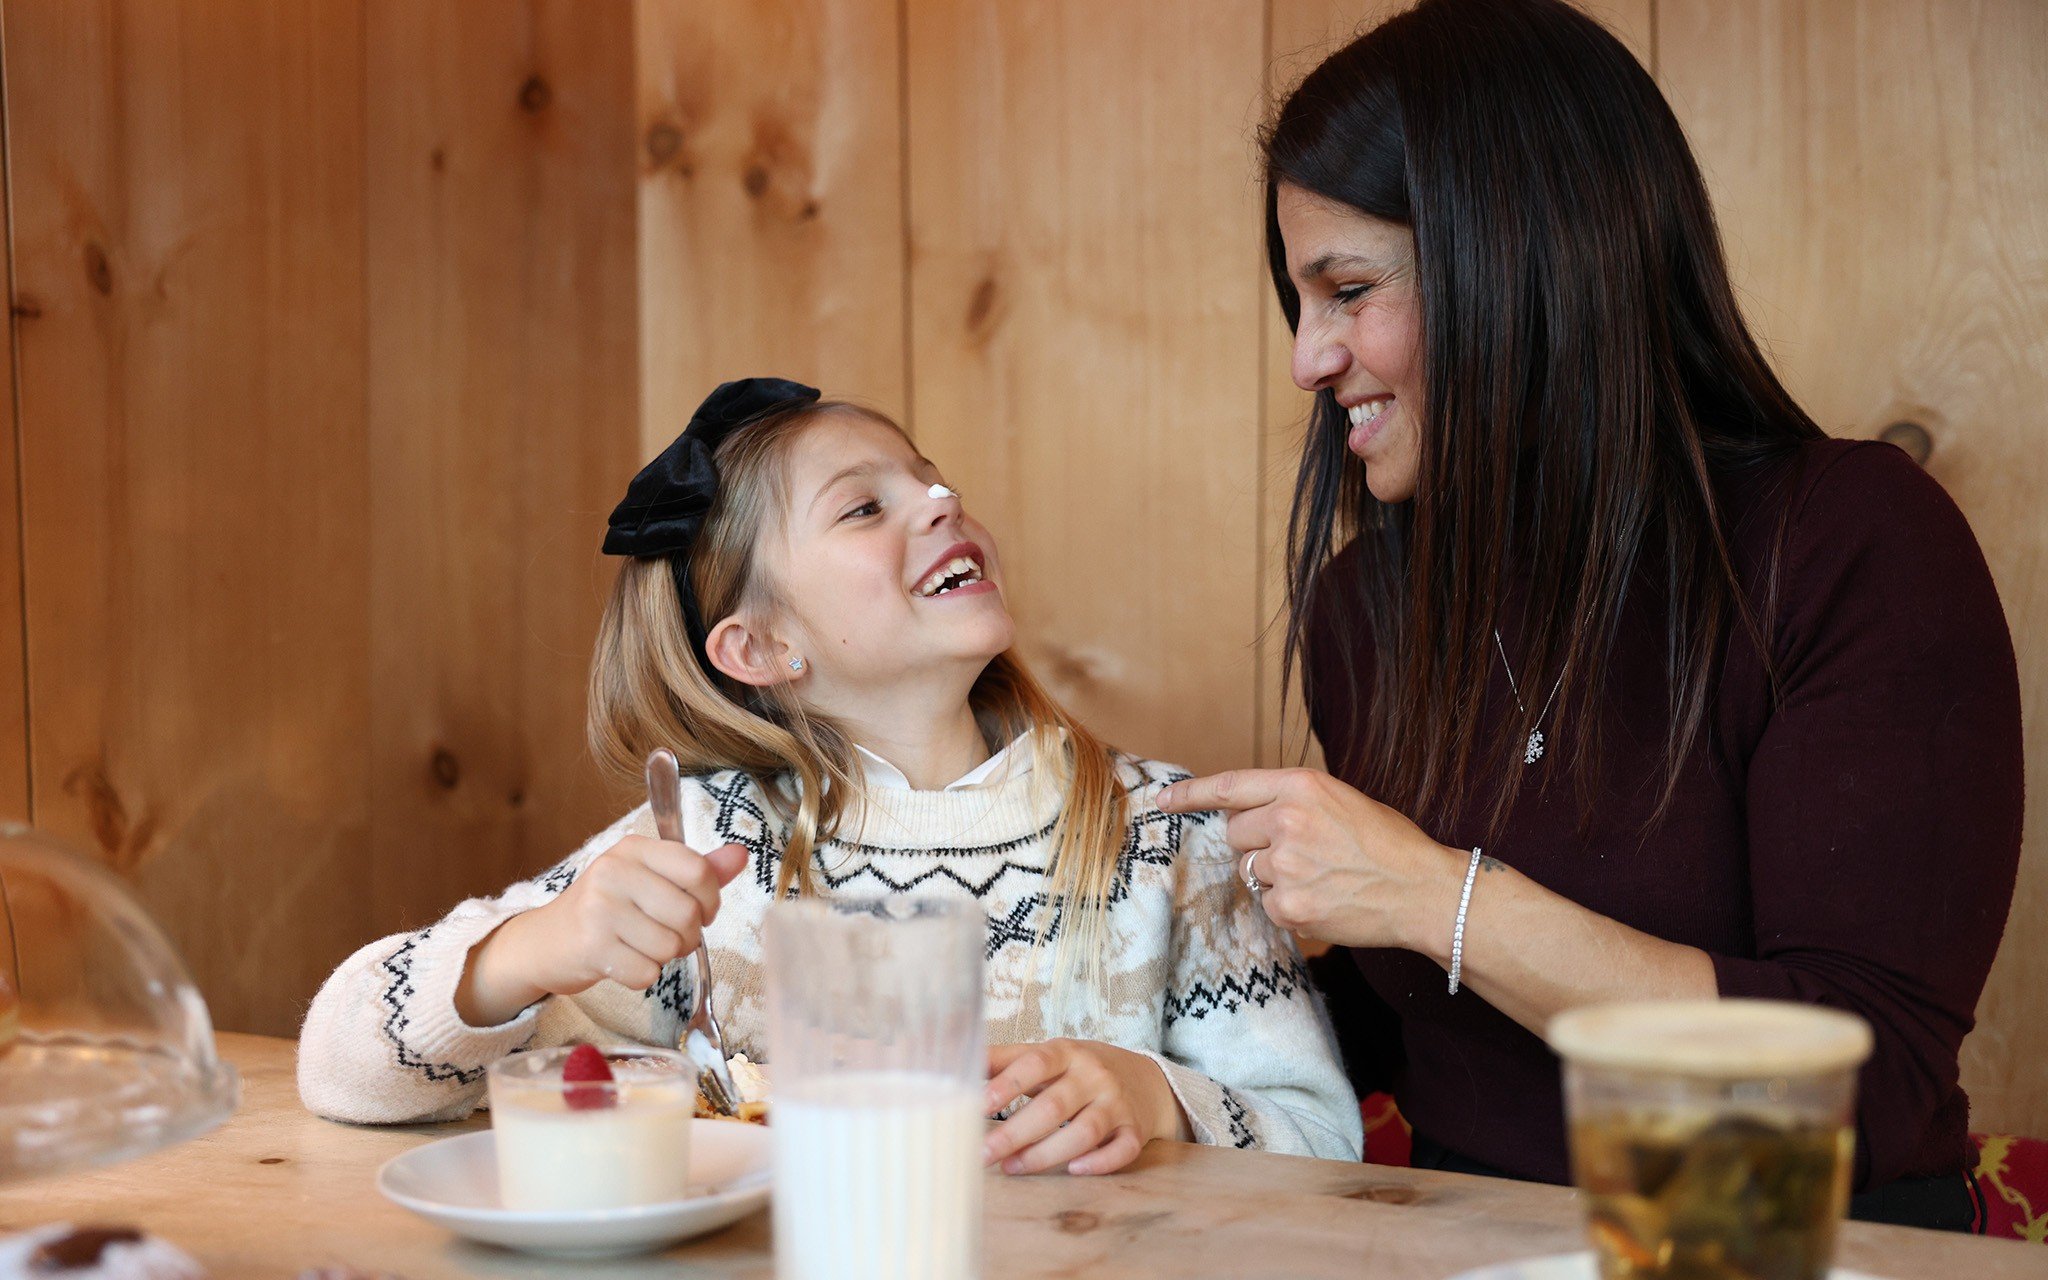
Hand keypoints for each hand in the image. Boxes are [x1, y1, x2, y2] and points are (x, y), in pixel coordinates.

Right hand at [456, 837, 750, 1025]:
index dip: (711, 899)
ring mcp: (600, 909)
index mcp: (634, 849)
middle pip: (688, 914)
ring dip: (664, 957)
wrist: (545, 942)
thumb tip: (741, 854)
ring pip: (670, 946)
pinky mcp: (591, 947)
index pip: (697, 869)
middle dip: (688, 936)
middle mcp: (614, 871)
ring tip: (641, 947)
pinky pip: (648, 973)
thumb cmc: (607, 909)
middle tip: (667, 936)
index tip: (701, 911)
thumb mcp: (648, 879)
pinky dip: (643, 976)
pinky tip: (623, 962)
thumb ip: (697, 870)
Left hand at [982, 1039, 1187, 1175]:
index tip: (978, 1105)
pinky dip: (1099, 1163)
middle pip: (1054, 1107)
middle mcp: (1094, 1076)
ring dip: (1045, 1154)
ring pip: (1083, 1133)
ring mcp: (1116, 1105)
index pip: (1036, 1064)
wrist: (1144, 1079)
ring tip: (1012, 1167)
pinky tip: (1074, 1170)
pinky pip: (1121, 1151)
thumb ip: (1006, 1059)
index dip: (1008, 1085)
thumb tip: (961, 1061)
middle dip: (1015, 1134)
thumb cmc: (1081, 1069)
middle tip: (983, 1154)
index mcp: (1067, 1053)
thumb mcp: (1049, 1054)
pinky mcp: (1134, 1131)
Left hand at [1155, 768, 1459, 949]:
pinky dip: (1290, 906)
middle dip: (1256, 845)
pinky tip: (1325, 900)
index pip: (1230, 786)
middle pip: (1235, 835)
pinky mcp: (1289, 906)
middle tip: (1302, 854)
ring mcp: (1287, 865)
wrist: (1423, 890)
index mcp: (1302, 786)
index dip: (1192, 793)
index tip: (1164, 800)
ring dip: (1275, 876)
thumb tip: (1247, 815)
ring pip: (1251, 871)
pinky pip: (1268, 904)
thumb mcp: (1341, 801)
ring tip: (1322, 877)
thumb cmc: (1389, 844)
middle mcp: (1288, 820)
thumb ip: (1293, 802)